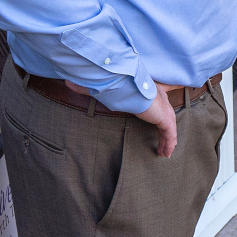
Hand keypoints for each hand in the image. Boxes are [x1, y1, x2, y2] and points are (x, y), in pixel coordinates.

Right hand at [64, 80, 180, 157]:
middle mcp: (158, 98)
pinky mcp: (165, 117)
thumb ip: (87, 88)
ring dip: (167, 140)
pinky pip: (169, 134)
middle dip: (166, 127)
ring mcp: (163, 108)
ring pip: (169, 127)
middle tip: (164, 141)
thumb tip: (67, 83)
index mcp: (146, 89)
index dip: (159, 105)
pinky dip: (168, 144)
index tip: (161, 114)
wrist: (123, 82)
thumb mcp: (102, 87)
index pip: (157, 96)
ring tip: (164, 152)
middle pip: (166, 114)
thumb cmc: (114, 83)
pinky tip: (166, 154)